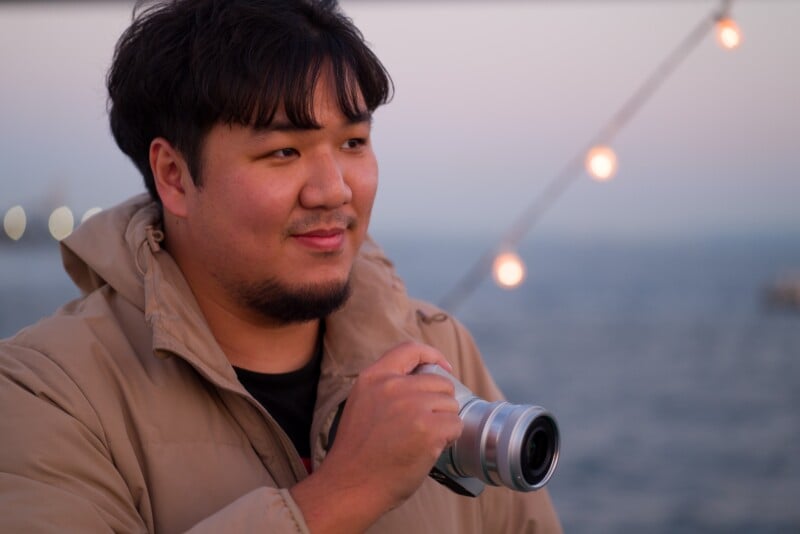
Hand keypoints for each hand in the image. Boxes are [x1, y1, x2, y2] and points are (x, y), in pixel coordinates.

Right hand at [290, 342, 462, 532]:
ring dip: (444, 422)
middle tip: (427, 424)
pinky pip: (455, 425)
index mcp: (374, 377)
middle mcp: (393, 386)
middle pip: (439, 381)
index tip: (444, 367)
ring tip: (423, 439)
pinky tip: (430, 449)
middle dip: (440, 402)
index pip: (410, 349)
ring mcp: (412, 406)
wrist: (349, 485)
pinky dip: (449, 438)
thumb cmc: (357, 452)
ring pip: (450, 404)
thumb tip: (423, 382)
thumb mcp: (362, 404)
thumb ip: (387, 388)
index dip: (433, 356)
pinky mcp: (428, 429)